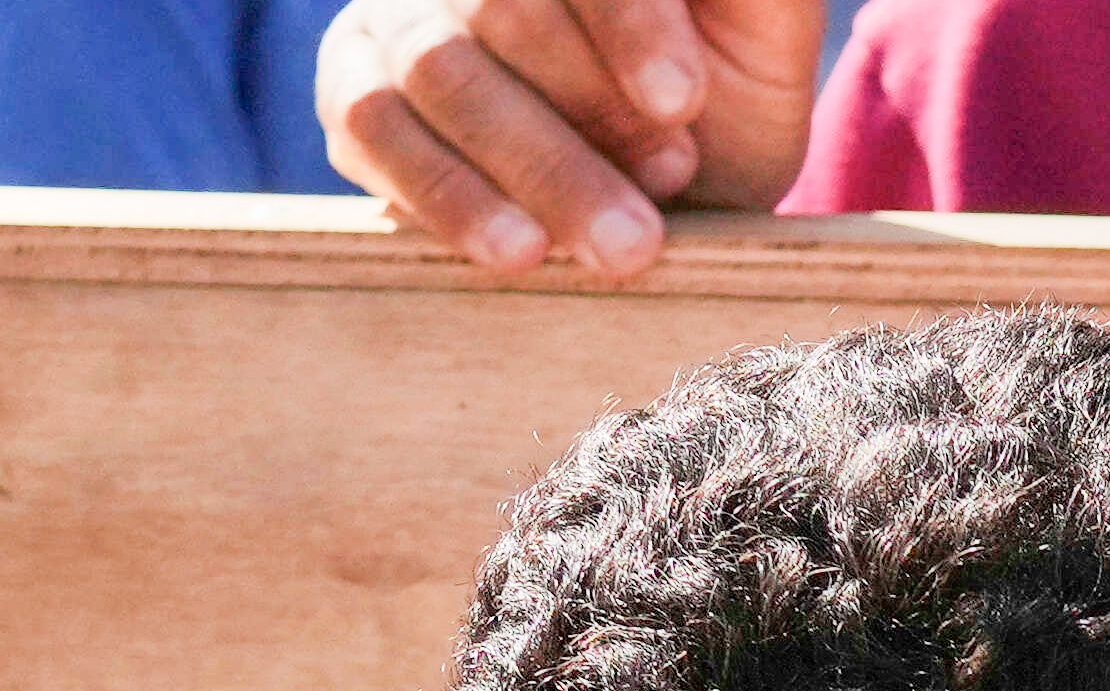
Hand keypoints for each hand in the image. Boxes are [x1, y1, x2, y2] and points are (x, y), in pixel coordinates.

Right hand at [314, 0, 826, 277]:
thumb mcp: (756, 36)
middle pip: (507, 10)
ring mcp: (404, 13)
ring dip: (530, 169)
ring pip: (441, 73)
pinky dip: (446, 194)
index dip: (630, 27)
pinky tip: (518, 248)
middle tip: (658, 205)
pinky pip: (372, 128)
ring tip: (611, 248)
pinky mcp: (354, 87)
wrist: (666, 190)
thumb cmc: (717, 101)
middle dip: (588, 116)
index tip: (685, 103)